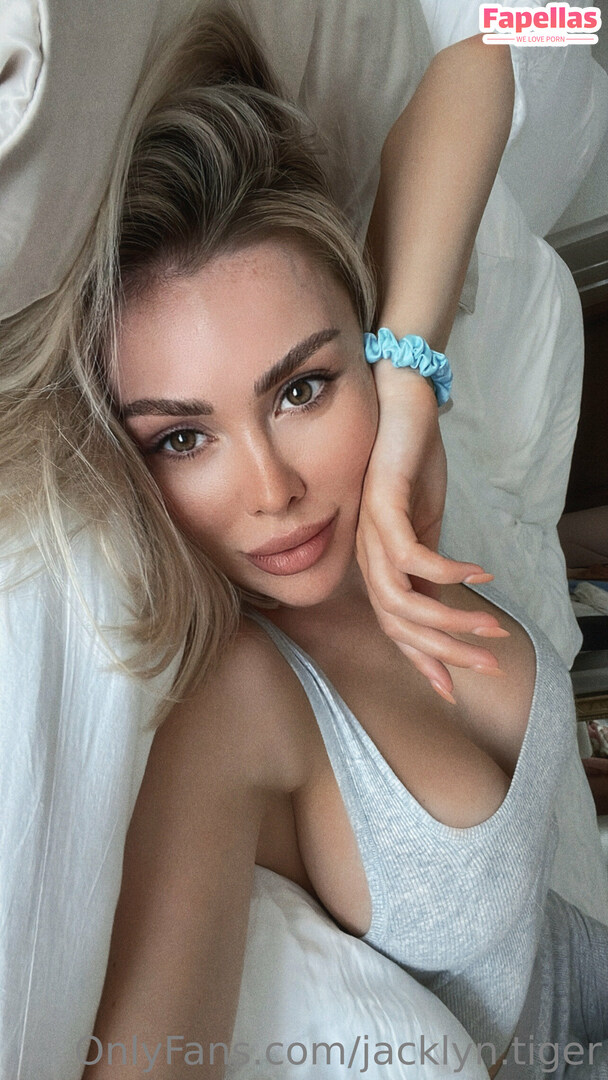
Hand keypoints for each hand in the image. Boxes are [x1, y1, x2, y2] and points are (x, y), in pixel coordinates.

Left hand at [355, 370, 508, 700]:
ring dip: (449, 618)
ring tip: (489, 625)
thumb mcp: (426, 524)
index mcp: (378, 564)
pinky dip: (448, 569)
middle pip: (398, 624)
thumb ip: (431, 564)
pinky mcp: (381, 507)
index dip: (422, 660)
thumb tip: (444, 600)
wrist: (399, 406)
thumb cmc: (411, 463)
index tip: (453, 688)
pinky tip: (479, 572)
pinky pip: (412, 556)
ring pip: (401, 600)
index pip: (396, 627)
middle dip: (445, 651)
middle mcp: (367, 556)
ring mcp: (370, 534)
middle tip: (489, 663)